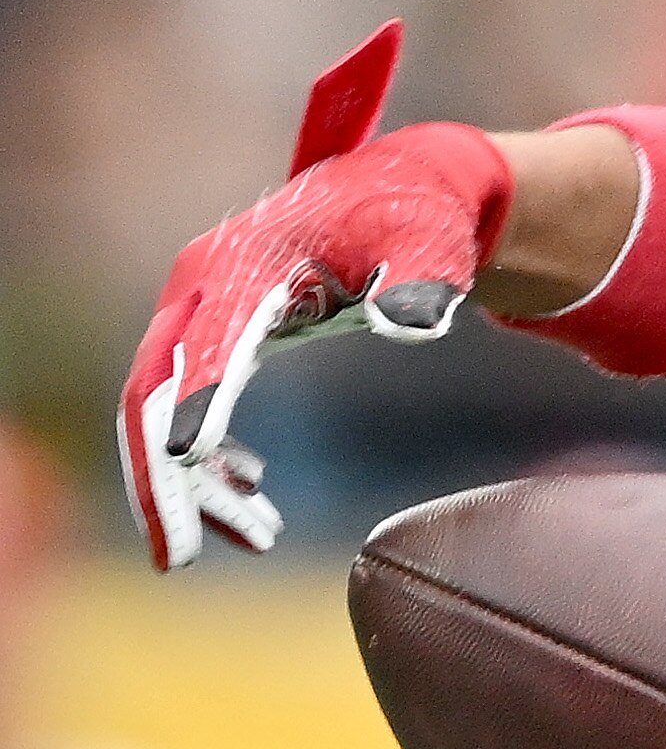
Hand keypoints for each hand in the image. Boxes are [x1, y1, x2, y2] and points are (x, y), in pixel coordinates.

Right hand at [118, 24, 510, 567]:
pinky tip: (251, 499)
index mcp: (241, 265)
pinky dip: (213, 463)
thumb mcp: (429, 243)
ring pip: (165, 412)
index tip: (188, 459)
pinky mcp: (221, 337)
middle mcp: (201, 288)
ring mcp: (204, 314)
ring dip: (193, 484)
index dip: (197, 401)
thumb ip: (420, 279)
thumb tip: (414, 322)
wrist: (412, 192)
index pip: (204, 344)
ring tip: (257, 538)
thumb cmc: (420, 216)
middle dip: (160, 477)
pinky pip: (193, 410)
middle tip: (183, 556)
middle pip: (153, 390)